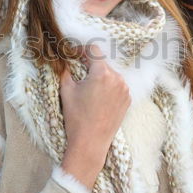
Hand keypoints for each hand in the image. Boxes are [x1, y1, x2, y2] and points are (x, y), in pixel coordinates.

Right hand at [60, 45, 130, 188]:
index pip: (93, 50)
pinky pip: (117, 85)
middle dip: (90, 64)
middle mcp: (117, 78)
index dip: (82, 50)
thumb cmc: (77, 117)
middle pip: (102, 62)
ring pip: (110, 73)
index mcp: (102, 73)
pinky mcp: (128, 99)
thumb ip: (66, 71)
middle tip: (78, 71)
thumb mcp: (66, 91)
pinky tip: (98, 97)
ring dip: (100, 75)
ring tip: (88, 88)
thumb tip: (64, 61)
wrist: (90, 143)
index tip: (74, 54)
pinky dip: (108, 86)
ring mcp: (125, 89)